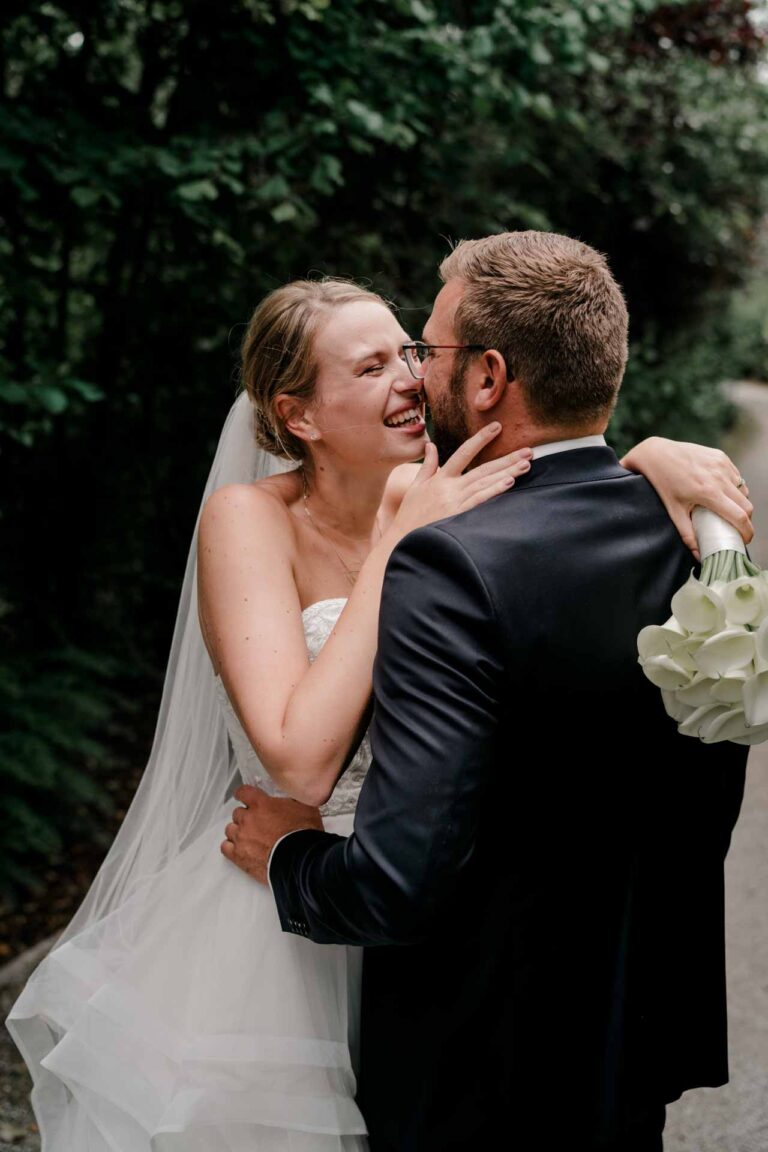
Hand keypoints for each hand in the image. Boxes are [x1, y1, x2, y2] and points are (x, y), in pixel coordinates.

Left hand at [221, 784, 322, 884]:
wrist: (300, 860)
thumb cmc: (303, 834)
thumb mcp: (304, 806)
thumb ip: (292, 798)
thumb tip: (293, 793)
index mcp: (261, 804)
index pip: (243, 792)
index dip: (244, 794)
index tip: (244, 796)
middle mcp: (248, 819)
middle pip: (237, 813)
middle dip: (246, 817)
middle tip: (257, 823)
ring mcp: (241, 838)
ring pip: (230, 829)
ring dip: (238, 831)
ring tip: (249, 837)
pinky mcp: (238, 856)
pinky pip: (225, 847)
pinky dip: (231, 847)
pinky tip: (240, 848)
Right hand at [391, 424, 532, 541]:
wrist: (403, 539)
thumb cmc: (410, 516)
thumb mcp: (415, 487)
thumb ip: (427, 465)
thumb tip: (430, 444)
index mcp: (440, 478)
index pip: (464, 452)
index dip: (481, 438)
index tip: (497, 427)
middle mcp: (449, 487)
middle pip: (483, 468)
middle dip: (507, 458)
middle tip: (529, 451)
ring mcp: (454, 501)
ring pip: (485, 482)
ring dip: (507, 472)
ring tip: (526, 465)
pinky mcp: (457, 516)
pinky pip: (479, 500)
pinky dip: (494, 491)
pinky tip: (508, 482)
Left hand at [621, 436, 753, 560]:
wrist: (656, 454)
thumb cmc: (662, 484)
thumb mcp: (673, 511)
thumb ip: (687, 534)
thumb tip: (698, 556)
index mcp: (708, 493)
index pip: (740, 516)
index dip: (747, 531)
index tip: (744, 540)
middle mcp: (719, 477)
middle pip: (746, 504)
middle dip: (745, 519)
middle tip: (735, 527)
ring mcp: (721, 464)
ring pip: (743, 489)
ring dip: (740, 502)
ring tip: (727, 510)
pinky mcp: (720, 456)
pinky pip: (736, 475)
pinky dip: (734, 487)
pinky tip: (722, 492)